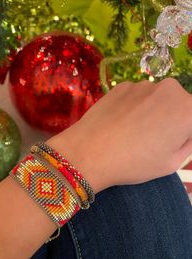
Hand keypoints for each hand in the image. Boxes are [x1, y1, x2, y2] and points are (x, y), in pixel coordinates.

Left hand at [46, 79, 191, 192]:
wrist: (88, 152)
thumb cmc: (133, 163)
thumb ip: (188, 143)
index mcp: (188, 110)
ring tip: (133, 133)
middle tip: (155, 140)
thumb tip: (186, 133)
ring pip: (157, 99)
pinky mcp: (123, 85)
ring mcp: (144, 84)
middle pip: (180, 104)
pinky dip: (134, 107)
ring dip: (153, 112)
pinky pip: (137, 96)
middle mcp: (170, 89)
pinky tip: (120, 124)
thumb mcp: (171, 163)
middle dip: (173, 119)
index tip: (174, 141)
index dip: (186, 132)